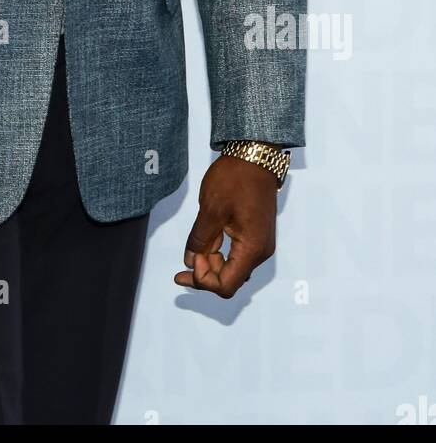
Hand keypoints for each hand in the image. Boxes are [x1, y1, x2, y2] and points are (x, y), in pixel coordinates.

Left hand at [174, 155, 277, 297]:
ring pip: (232, 268)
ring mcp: (259, 244)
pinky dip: (219, 256)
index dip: (204, 280)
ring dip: (211, 266)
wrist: (255, 157)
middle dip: (204, 275)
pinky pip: (236, 255)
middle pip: (230, 280)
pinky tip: (204, 247)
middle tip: (182, 266)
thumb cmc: (235, 179)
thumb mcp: (211, 210)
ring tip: (193, 251)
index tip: (191, 259)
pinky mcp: (256, 235)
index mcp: (252, 249)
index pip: (226, 285)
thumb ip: (200, 240)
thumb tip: (190, 262)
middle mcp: (260, 252)